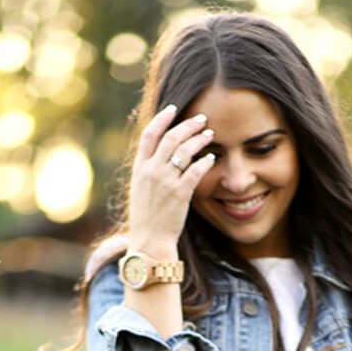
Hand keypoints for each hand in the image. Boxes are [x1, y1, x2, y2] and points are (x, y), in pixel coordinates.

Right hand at [127, 103, 215, 249]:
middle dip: (188, 125)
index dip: (162, 118)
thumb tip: (160, 153)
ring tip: (210, 134)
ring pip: (184, 150)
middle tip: (201, 119)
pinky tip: (211, 158)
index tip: (174, 109)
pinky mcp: (179, 194)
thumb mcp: (140, 189)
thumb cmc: (147, 217)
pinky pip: (195, 170)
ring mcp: (165, 182)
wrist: (149, 241)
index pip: (149, 135)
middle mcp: (151, 171)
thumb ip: (148, 169)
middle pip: (171, 137)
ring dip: (199, 139)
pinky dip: (204, 161)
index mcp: (140, 168)